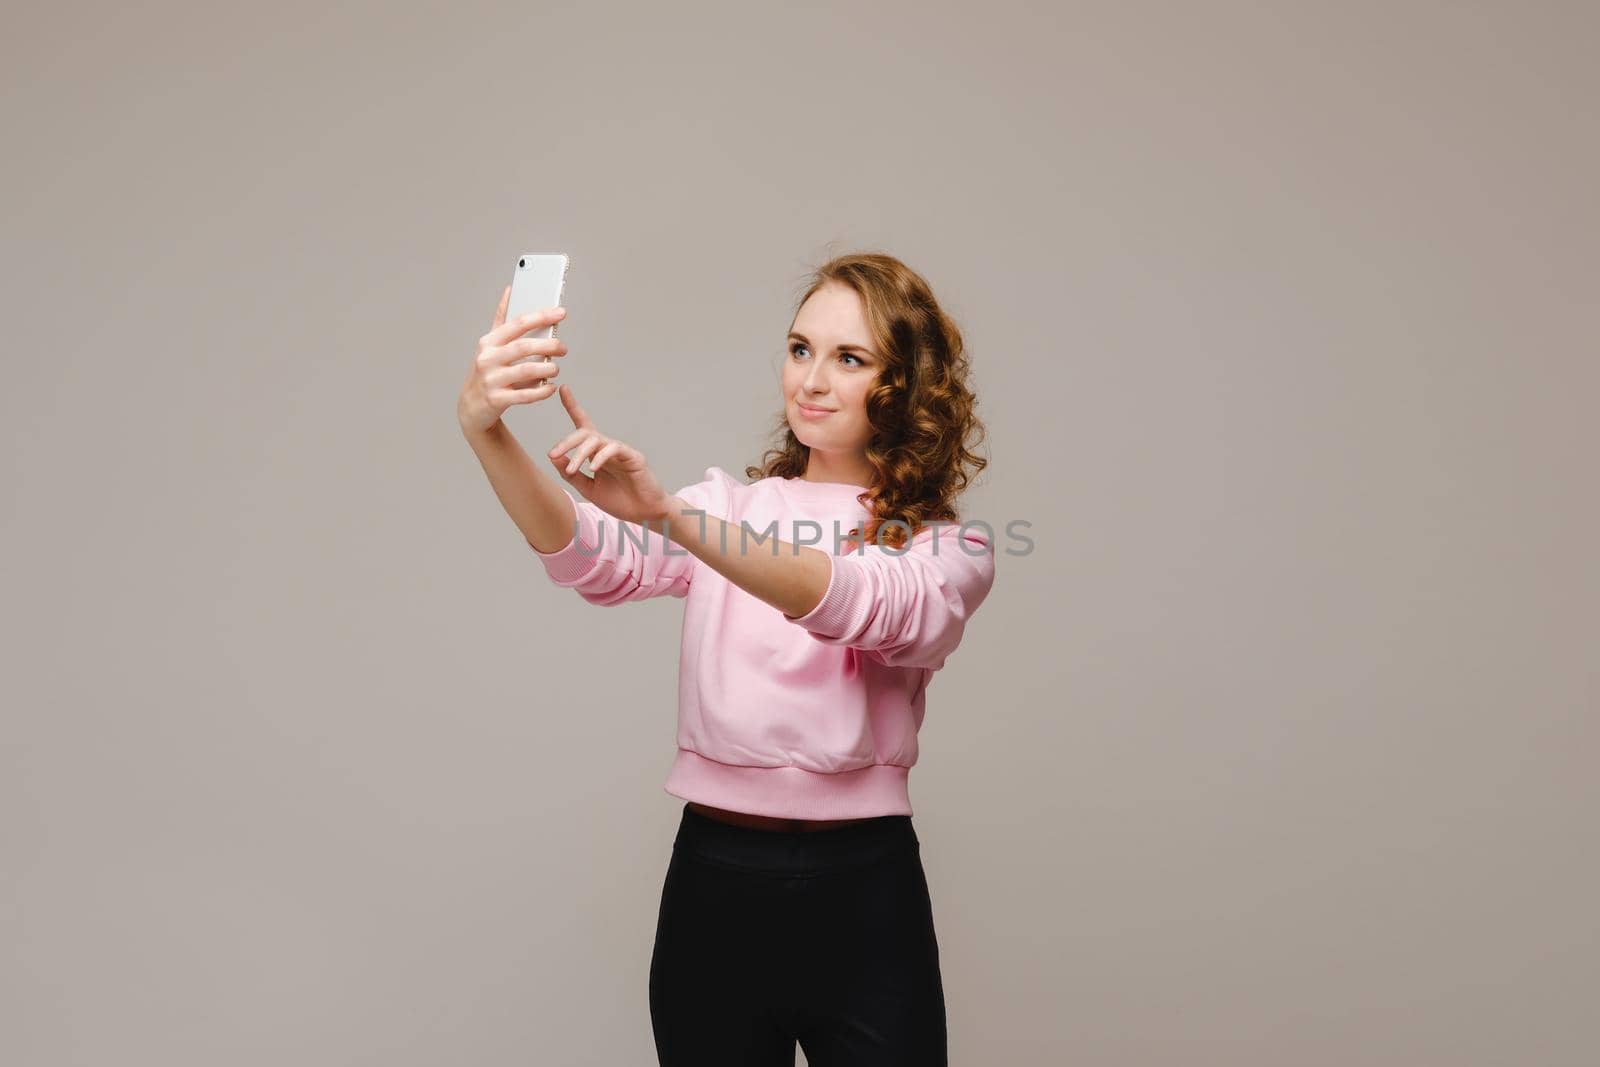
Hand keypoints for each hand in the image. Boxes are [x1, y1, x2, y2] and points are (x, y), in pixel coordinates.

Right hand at [456, 285, 567, 435]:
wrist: (470, 406)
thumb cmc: (486, 371)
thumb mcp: (490, 344)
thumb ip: (502, 318)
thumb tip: (511, 290)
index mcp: (489, 342)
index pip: (518, 323)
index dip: (541, 316)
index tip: (561, 312)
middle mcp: (487, 358)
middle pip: (524, 347)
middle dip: (548, 345)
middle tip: (563, 348)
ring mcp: (491, 380)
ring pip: (525, 371)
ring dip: (546, 368)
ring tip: (556, 368)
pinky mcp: (496, 400)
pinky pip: (524, 395)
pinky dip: (541, 391)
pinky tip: (551, 388)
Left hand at [546, 387, 677, 525]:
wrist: (643, 514)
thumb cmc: (618, 500)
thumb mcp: (587, 489)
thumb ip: (571, 474)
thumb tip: (553, 457)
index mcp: (596, 453)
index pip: (583, 425)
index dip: (573, 406)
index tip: (563, 389)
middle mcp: (607, 448)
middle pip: (585, 433)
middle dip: (567, 442)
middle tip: (553, 453)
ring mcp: (620, 451)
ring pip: (596, 441)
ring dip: (580, 454)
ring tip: (573, 469)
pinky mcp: (633, 457)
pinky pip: (614, 449)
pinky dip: (601, 457)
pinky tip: (594, 467)